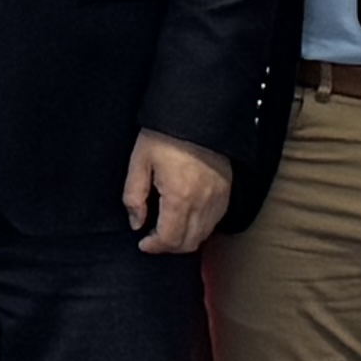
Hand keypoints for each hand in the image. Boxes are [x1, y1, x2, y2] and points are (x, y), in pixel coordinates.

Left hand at [122, 130, 232, 256]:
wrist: (198, 113)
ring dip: (185, 239)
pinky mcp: (226, 191)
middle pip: (188, 243)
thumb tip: (136, 222)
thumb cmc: (165, 134)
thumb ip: (134, 196)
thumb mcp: (140, 161)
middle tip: (153, 238)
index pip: (169, 239)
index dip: (154, 247)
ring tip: (169, 229)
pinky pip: (215, 222)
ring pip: (203, 235)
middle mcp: (202, 203)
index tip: (143, 242)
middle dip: (168, 246)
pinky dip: (200, 228)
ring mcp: (218, 199)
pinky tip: (187, 218)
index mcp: (179, 197)